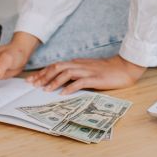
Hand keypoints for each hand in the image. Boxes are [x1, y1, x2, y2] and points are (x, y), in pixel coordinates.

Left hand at [26, 55, 146, 94]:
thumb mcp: (89, 70)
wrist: (124, 67)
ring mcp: (87, 71)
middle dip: (43, 76)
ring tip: (45, 90)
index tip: (32, 80)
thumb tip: (62, 82)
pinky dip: (70, 87)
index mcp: (77, 63)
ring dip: (54, 82)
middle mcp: (80, 65)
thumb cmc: (107, 70)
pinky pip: (80, 82)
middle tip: (33, 85)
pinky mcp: (95, 78)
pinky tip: (63, 94)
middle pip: (57, 67)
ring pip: (66, 73)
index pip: (56, 66)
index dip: (42, 72)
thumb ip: (77, 73)